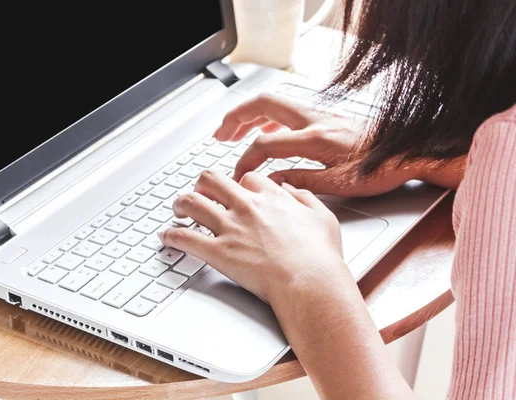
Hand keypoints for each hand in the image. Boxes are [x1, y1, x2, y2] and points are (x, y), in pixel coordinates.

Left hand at [159, 170, 345, 303]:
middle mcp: (247, 207)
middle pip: (212, 180)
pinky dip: (172, 236)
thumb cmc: (320, 257)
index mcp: (271, 198)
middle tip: (199, 193)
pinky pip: (186, 238)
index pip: (246, 178)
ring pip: (192, 202)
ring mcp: (231, 228)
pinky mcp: (219, 252)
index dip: (238, 184)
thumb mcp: (322, 217)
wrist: (310, 282)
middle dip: (202, 185)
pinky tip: (167, 236)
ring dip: (180, 203)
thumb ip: (305, 198)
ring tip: (178, 209)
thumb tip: (291, 190)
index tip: (234, 191)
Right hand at [214, 93, 418, 195]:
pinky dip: (268, 117)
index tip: (239, 176)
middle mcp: (315, 120)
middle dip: (236, 118)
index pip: (266, 144)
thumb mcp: (341, 184)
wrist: (412, 149)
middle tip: (219, 134)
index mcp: (316, 138)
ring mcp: (321, 115)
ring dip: (249, 115)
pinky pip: (287, 110)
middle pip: (263, 105)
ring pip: (274, 104)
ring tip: (234, 130)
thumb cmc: (384, 167)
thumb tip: (272, 183)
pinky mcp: (326, 117)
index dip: (246, 161)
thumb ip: (302, 181)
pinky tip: (266, 129)